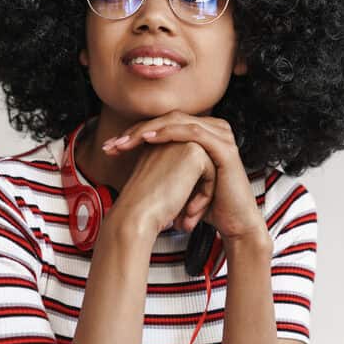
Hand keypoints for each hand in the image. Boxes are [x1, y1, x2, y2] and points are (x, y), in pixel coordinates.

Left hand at [103, 111, 269, 245]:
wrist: (233, 224)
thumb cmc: (206, 205)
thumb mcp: (179, 180)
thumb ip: (163, 163)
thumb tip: (131, 157)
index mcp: (203, 132)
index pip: (164, 124)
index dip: (135, 132)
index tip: (110, 147)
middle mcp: (214, 128)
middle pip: (169, 119)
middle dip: (137, 130)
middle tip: (112, 144)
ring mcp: (222, 135)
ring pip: (178, 121)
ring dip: (148, 130)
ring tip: (126, 141)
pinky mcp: (225, 147)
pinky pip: (193, 132)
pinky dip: (169, 133)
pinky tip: (149, 139)